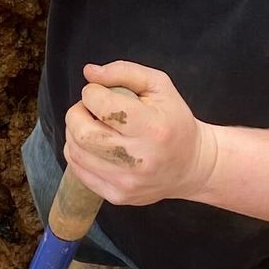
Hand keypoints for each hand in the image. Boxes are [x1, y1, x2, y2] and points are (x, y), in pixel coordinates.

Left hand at [63, 60, 217, 205]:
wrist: (192, 166)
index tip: (99, 93)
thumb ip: (123, 72)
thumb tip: (89, 72)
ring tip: (93, 126)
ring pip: (75, 153)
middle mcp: (139, 159)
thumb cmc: (174, 121)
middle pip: (82, 133)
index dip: (92, 92)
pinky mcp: (118, 197)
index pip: (101, 105)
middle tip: (90, 110)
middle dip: (77, 113)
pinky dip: (78, 153)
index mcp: (153, 128)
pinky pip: (79, 172)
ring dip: (75, 133)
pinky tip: (93, 146)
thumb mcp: (159, 86)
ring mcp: (127, 182)